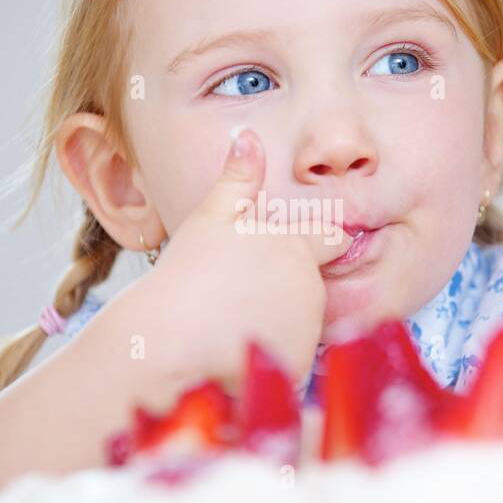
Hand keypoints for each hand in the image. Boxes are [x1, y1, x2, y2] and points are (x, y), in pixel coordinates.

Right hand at [143, 127, 349, 393]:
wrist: (170, 345)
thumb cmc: (185, 276)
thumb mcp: (210, 219)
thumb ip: (237, 180)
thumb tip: (248, 137)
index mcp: (296, 246)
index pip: (331, 239)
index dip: (314, 246)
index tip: (281, 259)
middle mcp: (312, 287)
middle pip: (312, 288)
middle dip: (288, 293)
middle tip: (239, 298)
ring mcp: (309, 329)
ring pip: (302, 325)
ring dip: (279, 326)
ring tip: (231, 326)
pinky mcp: (300, 365)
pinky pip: (292, 359)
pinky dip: (272, 358)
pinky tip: (236, 355)